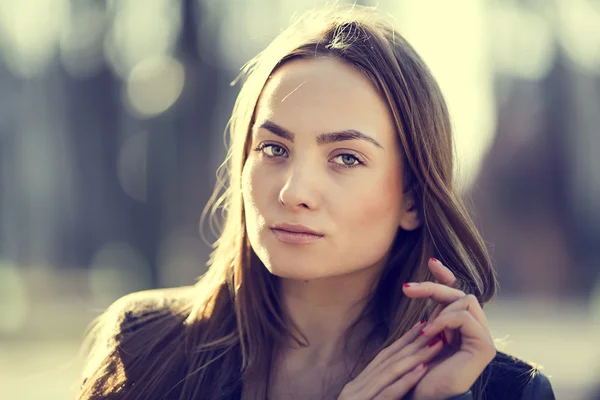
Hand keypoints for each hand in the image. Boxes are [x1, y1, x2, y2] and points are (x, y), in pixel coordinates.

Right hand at [338, 318, 444, 399]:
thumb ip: (376, 393)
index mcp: (357, 387)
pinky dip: (407, 381)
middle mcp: (356, 388)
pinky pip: (389, 394)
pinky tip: (422, 370)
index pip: (383, 359)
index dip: (403, 341)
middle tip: (435, 327)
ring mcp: (359, 398)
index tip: (421, 327)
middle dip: (413, 343)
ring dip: (416, 356)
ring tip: (436, 344)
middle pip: (388, 361)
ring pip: (391, 372)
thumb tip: (394, 384)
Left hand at [402, 258, 495, 399]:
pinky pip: (465, 317)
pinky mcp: (485, 348)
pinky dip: (444, 321)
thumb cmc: (419, 370)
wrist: (421, 395)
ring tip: (424, 330)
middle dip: (433, 286)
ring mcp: (482, 338)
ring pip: (466, 300)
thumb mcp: (421, 334)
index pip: (457, 291)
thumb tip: (417, 285)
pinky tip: (429, 334)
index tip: (431, 262)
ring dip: (440, 309)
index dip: (446, 275)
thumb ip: (428, 312)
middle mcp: (474, 328)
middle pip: (460, 292)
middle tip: (407, 288)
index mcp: (459, 325)